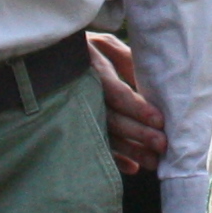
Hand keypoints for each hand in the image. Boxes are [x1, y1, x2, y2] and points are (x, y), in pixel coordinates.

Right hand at [89, 32, 168, 173]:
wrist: (49, 55)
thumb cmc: (87, 48)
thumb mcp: (105, 45)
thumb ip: (126, 59)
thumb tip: (152, 79)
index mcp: (92, 69)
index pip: (117, 94)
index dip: (137, 108)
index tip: (159, 120)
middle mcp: (83, 93)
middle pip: (113, 118)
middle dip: (138, 133)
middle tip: (162, 145)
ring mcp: (76, 111)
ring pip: (106, 134)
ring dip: (130, 150)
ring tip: (153, 162)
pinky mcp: (75, 125)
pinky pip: (95, 143)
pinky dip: (114, 157)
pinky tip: (132, 167)